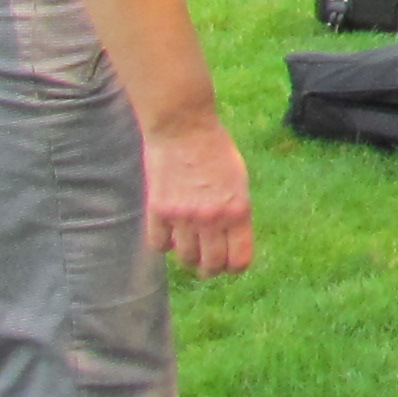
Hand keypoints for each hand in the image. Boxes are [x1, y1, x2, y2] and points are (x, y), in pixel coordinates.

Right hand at [143, 119, 253, 276]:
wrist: (183, 127)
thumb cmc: (215, 149)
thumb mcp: (238, 181)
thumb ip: (236, 212)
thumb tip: (230, 241)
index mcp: (238, 210)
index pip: (239, 260)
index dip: (234, 267)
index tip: (229, 264)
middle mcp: (211, 218)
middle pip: (211, 266)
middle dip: (210, 269)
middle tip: (207, 264)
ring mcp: (183, 216)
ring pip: (185, 259)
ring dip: (188, 257)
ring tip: (188, 245)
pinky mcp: (158, 210)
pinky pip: (159, 245)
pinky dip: (164, 244)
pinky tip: (169, 233)